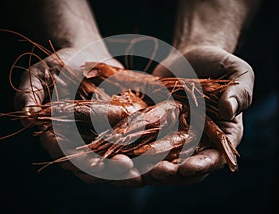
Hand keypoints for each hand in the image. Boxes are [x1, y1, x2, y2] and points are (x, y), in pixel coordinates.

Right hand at [14, 47, 144, 185]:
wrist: (85, 58)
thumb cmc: (58, 66)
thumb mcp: (38, 75)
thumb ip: (29, 94)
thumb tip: (25, 116)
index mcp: (58, 136)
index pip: (69, 159)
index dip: (86, 166)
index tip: (104, 166)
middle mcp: (79, 143)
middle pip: (95, 168)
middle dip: (115, 174)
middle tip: (137, 177)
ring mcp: (100, 138)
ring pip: (115, 161)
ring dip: (134, 170)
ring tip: (153, 172)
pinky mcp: (118, 130)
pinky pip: (132, 145)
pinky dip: (145, 152)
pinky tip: (161, 154)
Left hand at [145, 45, 253, 184]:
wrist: (188, 59)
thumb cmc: (217, 64)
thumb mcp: (237, 72)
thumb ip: (240, 91)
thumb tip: (230, 110)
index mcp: (222, 135)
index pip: (215, 158)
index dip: (202, 165)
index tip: (186, 167)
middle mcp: (198, 142)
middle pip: (186, 168)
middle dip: (172, 173)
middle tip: (156, 171)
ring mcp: (175, 138)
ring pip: (163, 161)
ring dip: (150, 168)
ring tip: (136, 168)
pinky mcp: (155, 130)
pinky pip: (145, 144)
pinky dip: (135, 151)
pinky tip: (123, 152)